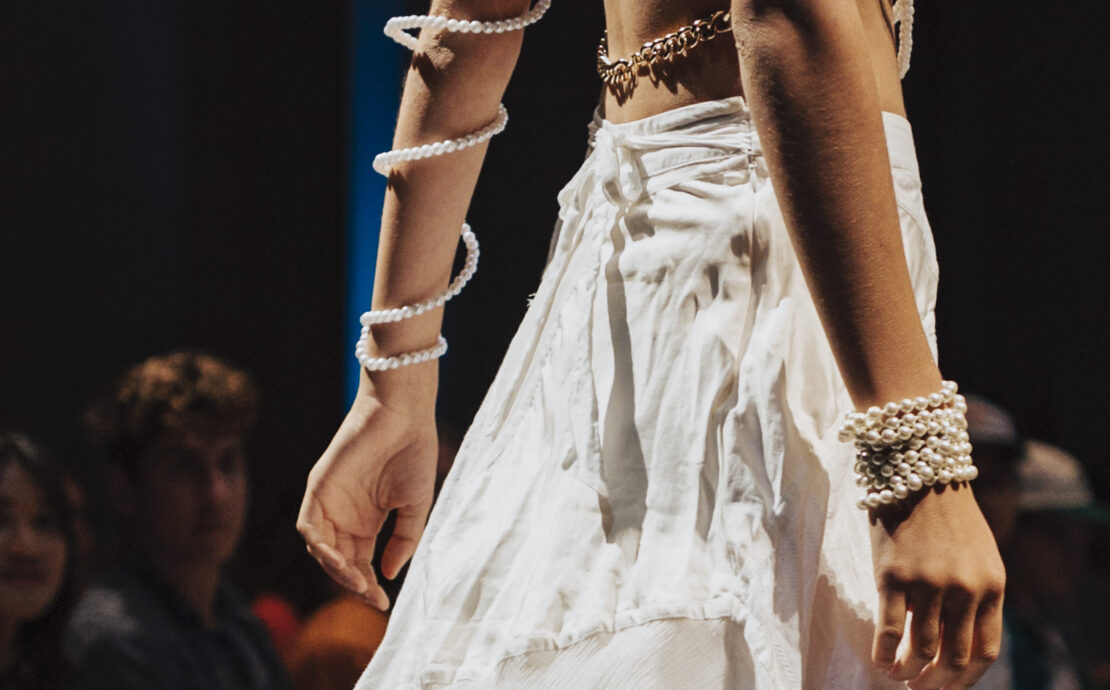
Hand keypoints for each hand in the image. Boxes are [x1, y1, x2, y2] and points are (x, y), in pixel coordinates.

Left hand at [297, 366, 436, 609]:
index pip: (360, 562)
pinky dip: (319, 546)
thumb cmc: (413, 454)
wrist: (403, 415)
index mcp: (367, 520)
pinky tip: (339, 560)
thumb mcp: (415, 507)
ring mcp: (329, 502)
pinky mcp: (318, 487)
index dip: (368, 585)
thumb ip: (404, 541)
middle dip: (353, 582)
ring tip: (357, 581)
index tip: (383, 603)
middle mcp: (345, 514)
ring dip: (335, 569)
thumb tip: (389, 574)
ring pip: (321, 548)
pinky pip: (308, 526)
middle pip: (339, 561)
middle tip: (371, 595)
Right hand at [870, 485, 1005, 688]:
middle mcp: (964, 589)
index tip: (949, 688)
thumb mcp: (978, 554)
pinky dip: (884, 656)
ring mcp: (928, 584)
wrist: (916, 471)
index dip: (966, 680)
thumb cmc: (946, 514)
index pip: (985, 652)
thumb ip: (976, 595)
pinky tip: (880, 662)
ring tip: (898, 677)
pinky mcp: (892, 577)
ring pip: (921, 651)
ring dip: (909, 674)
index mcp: (992, 585)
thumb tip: (957, 643)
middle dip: (936, 684)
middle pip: (953, 658)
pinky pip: (887, 633)